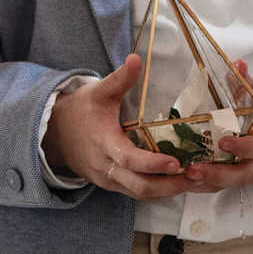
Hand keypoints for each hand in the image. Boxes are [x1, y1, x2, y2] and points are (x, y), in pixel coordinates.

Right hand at [42, 54, 220, 200]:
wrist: (55, 134)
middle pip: (140, 186)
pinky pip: (138, 193)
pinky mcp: (114, 184)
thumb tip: (136, 59)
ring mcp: (110, 180)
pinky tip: (180, 183)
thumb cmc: (80, 111)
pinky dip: (160, 191)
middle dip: (170, 185)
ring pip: (142, 194)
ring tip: (197, 182)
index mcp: (104, 143)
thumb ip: (119, 78)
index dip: (152, 164)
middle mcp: (107, 167)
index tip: (176, 162)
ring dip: (169, 191)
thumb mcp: (98, 92)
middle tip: (197, 177)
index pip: (129, 160)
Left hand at [182, 62, 252, 189]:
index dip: (243, 147)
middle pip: (241, 174)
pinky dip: (202, 185)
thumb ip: (249, 84)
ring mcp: (251, 171)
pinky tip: (182, 180)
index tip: (224, 142)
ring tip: (182, 177)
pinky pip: (222, 186)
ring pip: (229, 184)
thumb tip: (237, 63)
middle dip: (217, 175)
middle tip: (192, 170)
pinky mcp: (241, 177)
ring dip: (205, 183)